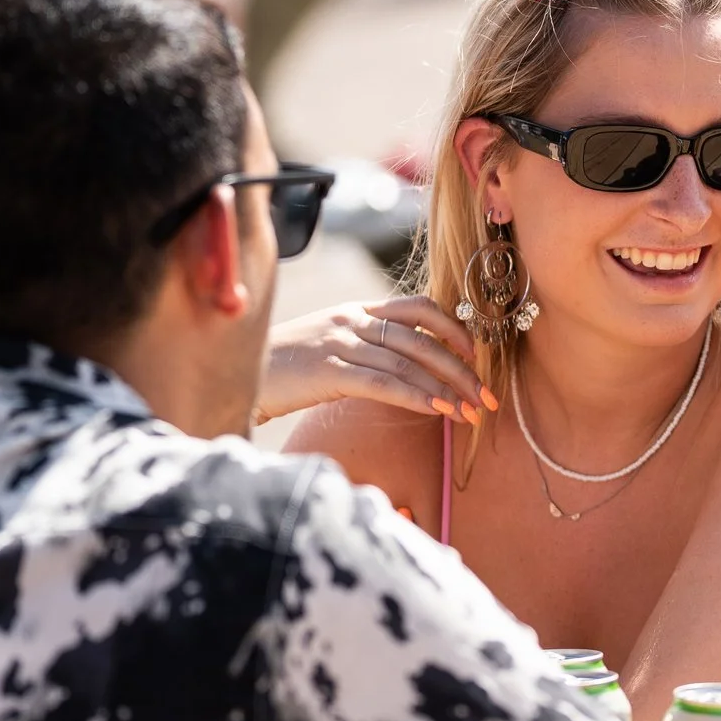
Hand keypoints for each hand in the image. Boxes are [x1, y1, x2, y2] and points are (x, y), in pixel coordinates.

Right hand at [256, 298, 493, 426]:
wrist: (234, 373)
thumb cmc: (281, 367)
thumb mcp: (327, 345)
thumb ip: (364, 348)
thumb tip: (407, 369)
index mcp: (355, 310)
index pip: (419, 307)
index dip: (454, 329)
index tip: (476, 355)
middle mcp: (352, 321)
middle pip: (423, 340)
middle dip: (462, 370)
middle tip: (487, 396)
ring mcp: (340, 343)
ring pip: (409, 363)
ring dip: (446, 389)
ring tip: (470, 412)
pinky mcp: (328, 370)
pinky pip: (383, 383)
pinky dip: (417, 397)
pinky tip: (438, 412)